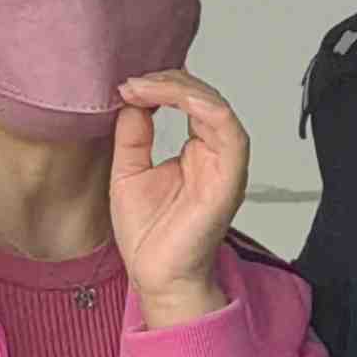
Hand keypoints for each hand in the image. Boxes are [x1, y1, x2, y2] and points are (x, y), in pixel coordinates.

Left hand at [110, 70, 247, 326]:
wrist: (156, 276)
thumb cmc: (149, 234)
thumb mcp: (129, 170)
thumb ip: (134, 134)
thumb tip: (134, 98)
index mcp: (197, 151)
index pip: (189, 101)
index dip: (160, 85)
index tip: (126, 86)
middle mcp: (216, 154)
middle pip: (204, 96)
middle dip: (167, 81)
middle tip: (132, 83)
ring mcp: (225, 166)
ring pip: (217, 107)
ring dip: (181, 89)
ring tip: (144, 87)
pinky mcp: (228, 180)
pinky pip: (229, 132)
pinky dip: (204, 108)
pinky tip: (174, 99)